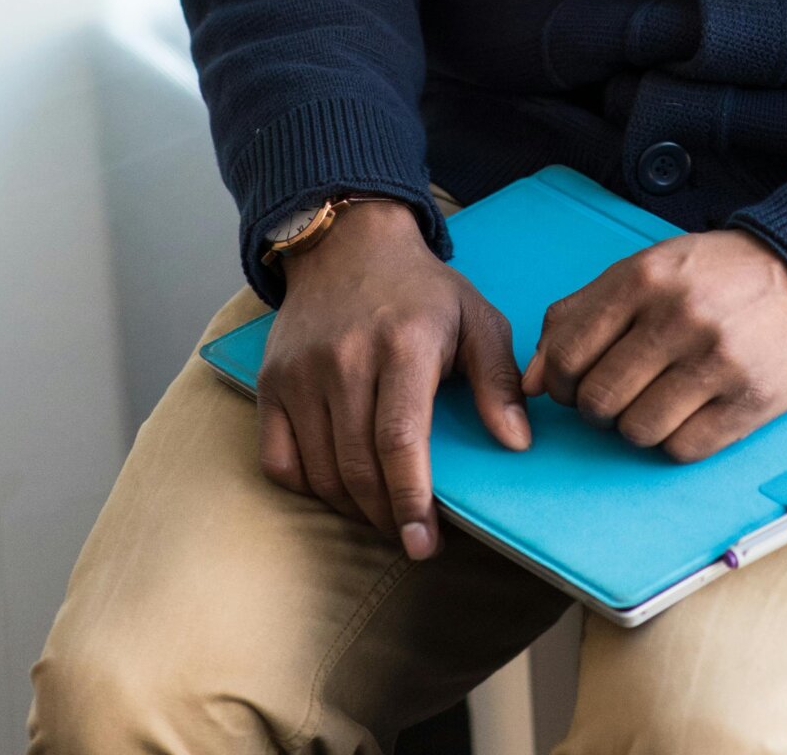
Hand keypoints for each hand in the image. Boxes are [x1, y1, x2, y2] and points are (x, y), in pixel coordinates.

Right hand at [257, 199, 529, 559]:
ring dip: (353, 508)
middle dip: (387, 515)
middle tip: (411, 537)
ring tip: (383, 513)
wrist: (348, 243)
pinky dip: (308, 487)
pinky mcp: (269, 382)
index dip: (412, 498)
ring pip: (321, 471)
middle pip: (359, 466)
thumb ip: (498, 379)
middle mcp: (344, 359)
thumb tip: (517, 443)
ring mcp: (300, 372)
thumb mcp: (475, 317)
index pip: (400, 439)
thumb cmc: (421, 290)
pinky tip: (339, 488)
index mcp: (403, 344)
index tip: (424, 542)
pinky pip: (279, 460)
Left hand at [522, 227, 786, 462]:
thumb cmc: (716, 275)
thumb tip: (531, 381)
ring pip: (637, 431)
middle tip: (621, 393)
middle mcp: (680, 316)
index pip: (568, 354)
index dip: (562, 381)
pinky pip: (683, 449)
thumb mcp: (646, 268)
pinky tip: (692, 411)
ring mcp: (718, 360)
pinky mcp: (751, 400)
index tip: (578, 382)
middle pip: (599, 401)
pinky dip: (677, 441)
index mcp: (646, 276)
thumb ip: (580, 314)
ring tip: (660, 399)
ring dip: (638, 426)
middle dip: (599, 408)